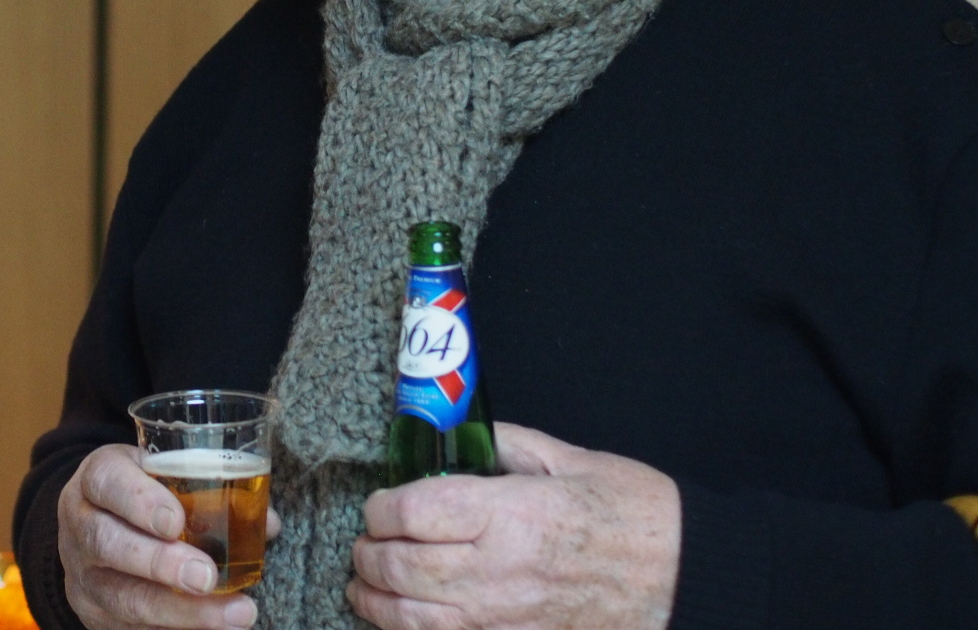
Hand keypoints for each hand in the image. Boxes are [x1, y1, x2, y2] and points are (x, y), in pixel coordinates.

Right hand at [57, 444, 280, 629]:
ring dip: (183, 612)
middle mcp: (80, 526)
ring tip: (236, 614)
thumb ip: (207, 488)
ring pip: (124, 598)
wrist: (93, 524)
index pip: (107, 482)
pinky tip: (216, 628)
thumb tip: (267, 523)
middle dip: (160, 563)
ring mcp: (83, 576)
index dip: (139, 501)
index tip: (176, 521)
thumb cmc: (141, 492)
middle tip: (207, 577)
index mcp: (95, 479)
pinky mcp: (95, 615)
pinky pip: (132, 629)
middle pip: (108, 544)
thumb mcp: (161, 473)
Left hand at [349, 424, 679, 629]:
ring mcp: (509, 620)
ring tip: (364, 589)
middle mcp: (501, 571)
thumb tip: (452, 438)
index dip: (380, 509)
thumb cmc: (633, 512)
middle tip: (362, 547)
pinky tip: (404, 623)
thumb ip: (501, 445)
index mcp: (510, 514)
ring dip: (377, 604)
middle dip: (369, 557)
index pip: (412, 513)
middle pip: (403, 570)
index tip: (378, 505)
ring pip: (416, 621)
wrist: (687, 578)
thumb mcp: (566, 459)